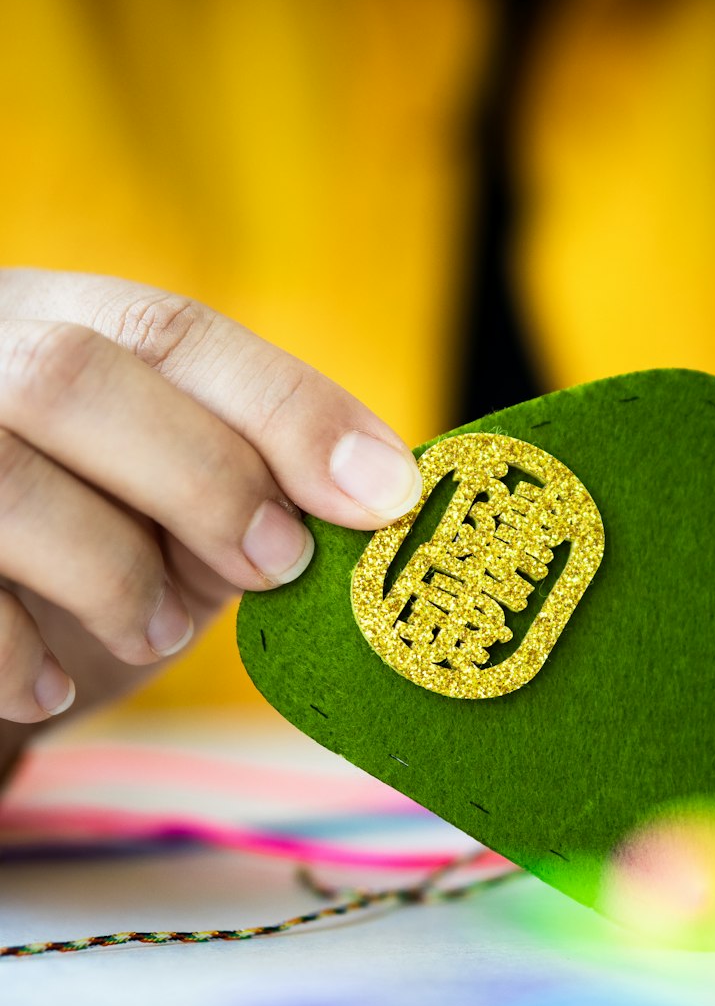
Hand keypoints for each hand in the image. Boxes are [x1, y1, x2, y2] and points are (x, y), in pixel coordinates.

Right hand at [0, 268, 421, 764]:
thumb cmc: (73, 551)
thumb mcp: (158, 506)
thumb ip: (237, 485)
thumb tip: (367, 499)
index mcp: (51, 318)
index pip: (170, 329)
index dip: (286, 406)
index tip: (386, 491)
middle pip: (78, 375)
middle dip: (204, 478)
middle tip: (277, 564)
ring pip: (11, 479)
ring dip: (115, 574)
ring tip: (159, 630)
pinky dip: (18, 654)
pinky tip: (51, 687)